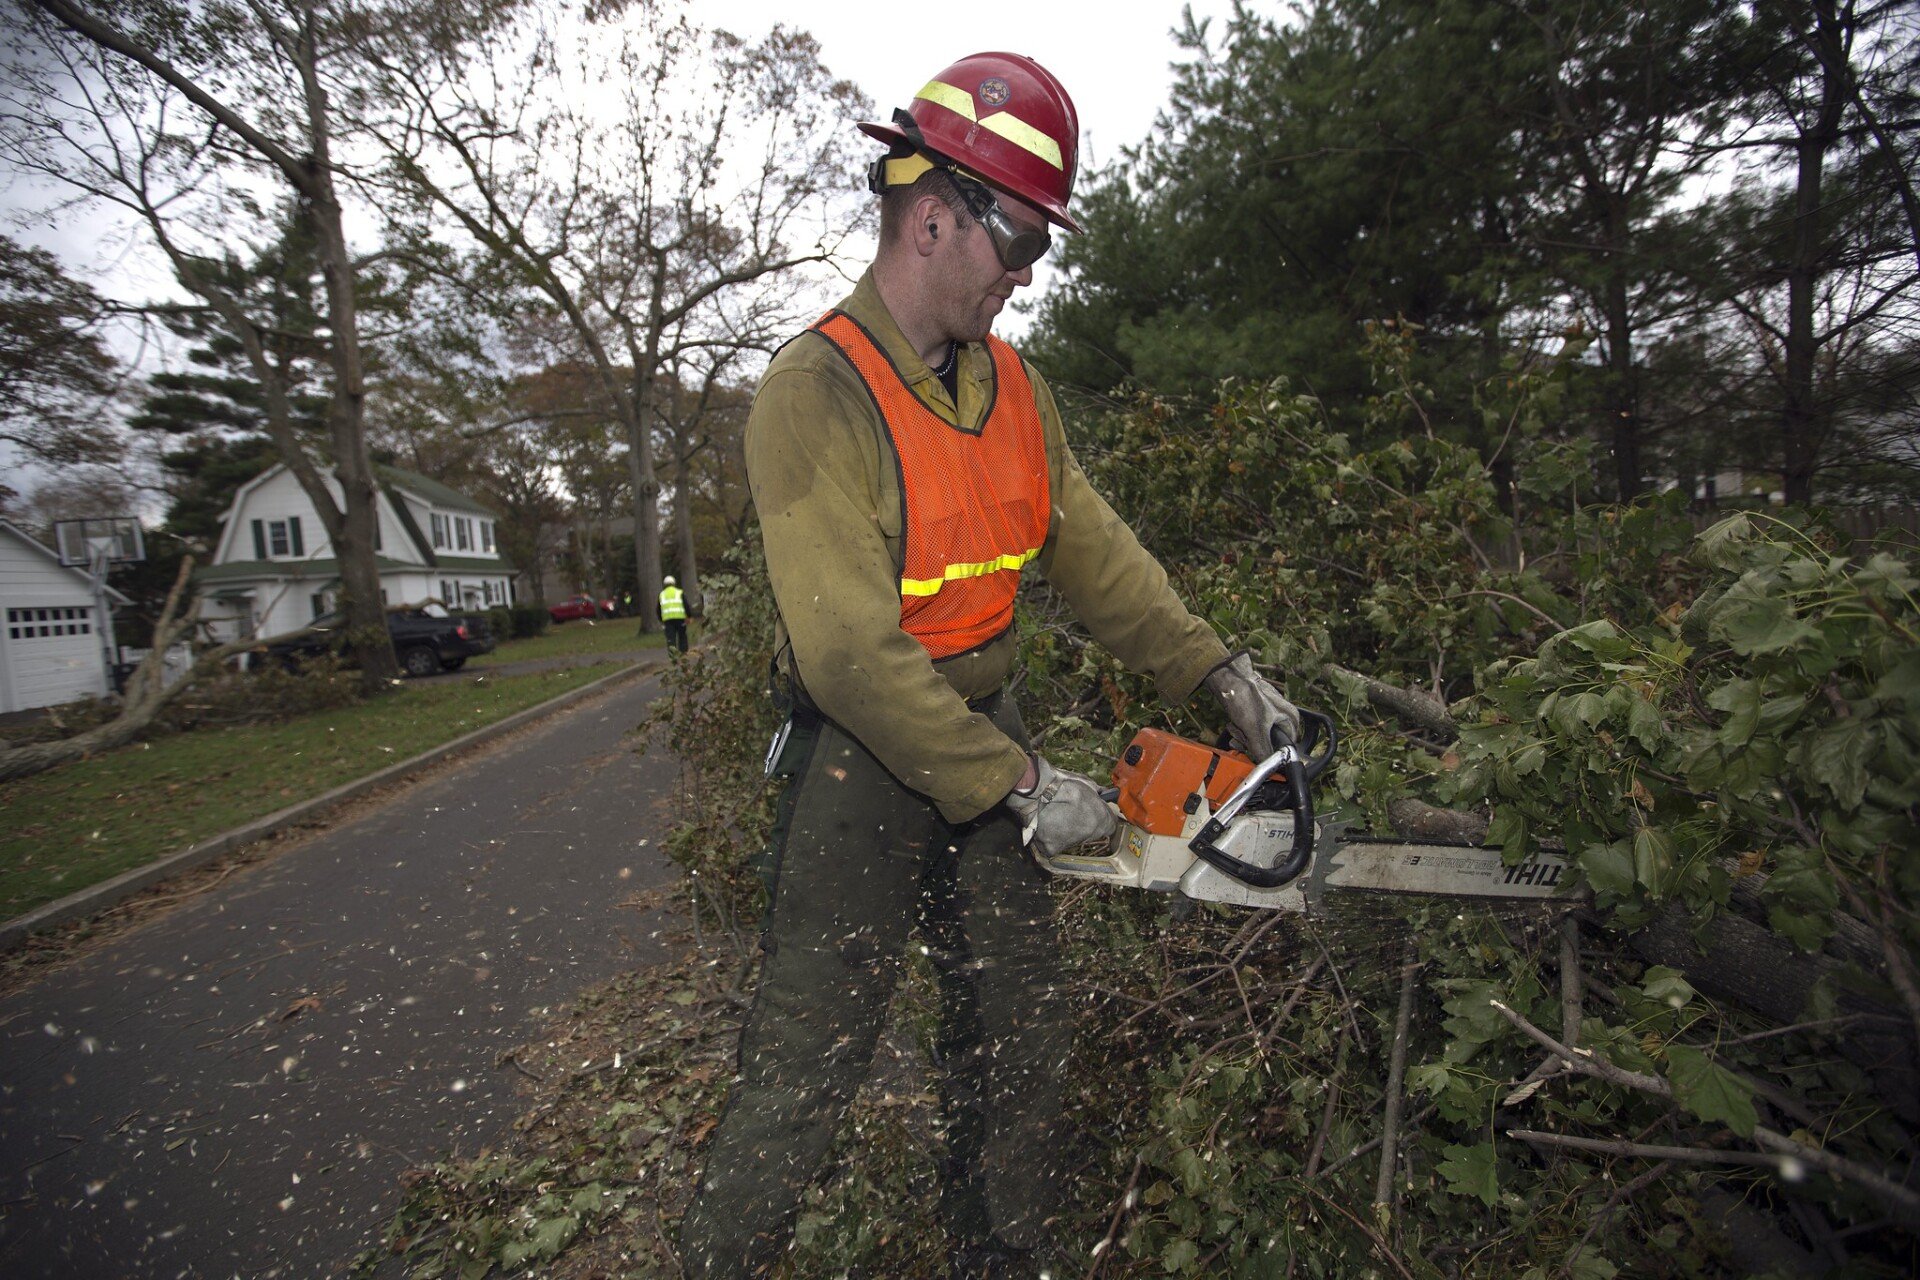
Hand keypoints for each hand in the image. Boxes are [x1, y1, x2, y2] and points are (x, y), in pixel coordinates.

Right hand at [1002, 755, 1117, 856]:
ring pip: (1074, 840)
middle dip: (1086, 825)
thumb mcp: (1086, 783)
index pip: (1110, 826)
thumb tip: (1103, 796)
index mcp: (1101, 819)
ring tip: (1057, 817)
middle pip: (1092, 834)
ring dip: (1069, 832)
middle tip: (1072, 813)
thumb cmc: (1062, 783)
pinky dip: (1051, 838)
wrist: (1037, 790)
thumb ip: (1098, 795)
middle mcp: (1089, 834)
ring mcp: (1071, 843)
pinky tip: (1047, 826)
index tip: (1094, 813)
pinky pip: (1055, 846)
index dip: (1102, 818)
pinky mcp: (1052, 848)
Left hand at [1203, 651, 1301, 756]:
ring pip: (1258, 735)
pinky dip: (1241, 728)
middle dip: (1252, 742)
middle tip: (1241, 737)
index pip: (1286, 745)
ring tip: (1235, 727)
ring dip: (1244, 735)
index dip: (1270, 751)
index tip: (1256, 750)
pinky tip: (1233, 725)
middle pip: (1270, 741)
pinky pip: (1250, 727)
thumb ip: (1262, 750)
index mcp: (1290, 718)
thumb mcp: (1255, 729)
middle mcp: (1283, 714)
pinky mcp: (1257, 709)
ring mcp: (1270, 711)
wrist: (1226, 677)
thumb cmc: (1244, 696)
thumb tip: (1267, 764)